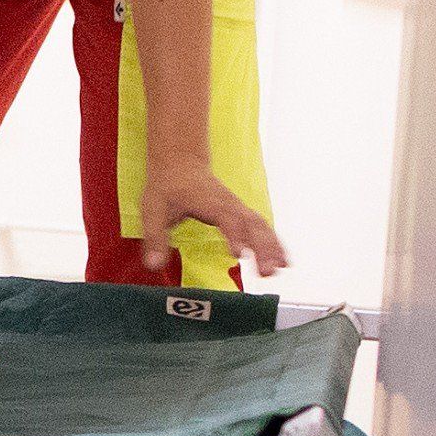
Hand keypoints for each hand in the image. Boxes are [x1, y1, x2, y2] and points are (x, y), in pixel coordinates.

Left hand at [139, 154, 287, 280]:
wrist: (180, 163)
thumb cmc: (166, 188)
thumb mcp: (153, 212)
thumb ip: (155, 239)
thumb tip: (153, 266)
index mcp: (209, 203)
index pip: (226, 219)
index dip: (234, 235)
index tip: (239, 254)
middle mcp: (229, 204)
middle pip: (251, 224)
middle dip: (262, 247)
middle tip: (268, 272)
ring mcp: (238, 207)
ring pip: (260, 225)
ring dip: (272, 246)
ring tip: (281, 268)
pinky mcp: (241, 213)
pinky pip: (261, 227)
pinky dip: (273, 242)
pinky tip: (282, 260)